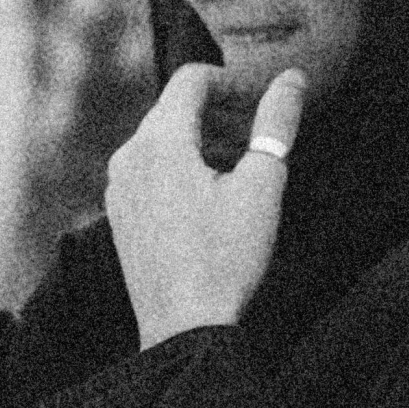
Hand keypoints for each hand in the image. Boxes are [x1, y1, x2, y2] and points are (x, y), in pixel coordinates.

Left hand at [107, 64, 305, 350]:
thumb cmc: (225, 258)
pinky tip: (211, 199)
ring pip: (161, 140)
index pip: (190, 79)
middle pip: (174, 108)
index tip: (261, 99)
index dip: (231, 80)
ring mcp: (117, 187)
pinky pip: (148, 171)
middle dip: (219, 111)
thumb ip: (276, 124)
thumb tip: (291, 78)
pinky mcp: (118, 214)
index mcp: (159, 141)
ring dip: (201, 141)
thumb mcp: (262, 186)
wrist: (184, 329)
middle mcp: (127, 156)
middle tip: (259, 134)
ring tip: (241, 169)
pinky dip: (180, 168)